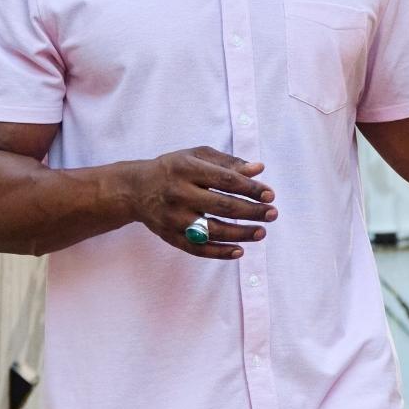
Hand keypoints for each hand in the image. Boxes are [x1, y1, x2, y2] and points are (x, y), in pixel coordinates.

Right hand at [120, 146, 277, 258]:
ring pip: (212, 230)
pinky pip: (197, 248)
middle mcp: (179, 193)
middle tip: (272, 214)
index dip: (250, 188)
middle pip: (222, 206)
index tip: (270, 194)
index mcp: (187, 169)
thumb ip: (228, 162)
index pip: (225, 180)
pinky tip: (239, 250)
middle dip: (251, 212)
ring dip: (240, 234)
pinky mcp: (170, 236)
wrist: (136, 189)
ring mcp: (174, 217)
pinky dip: (219, 252)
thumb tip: (258, 169)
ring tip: (261, 232)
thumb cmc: (173, 168)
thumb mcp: (197, 156)